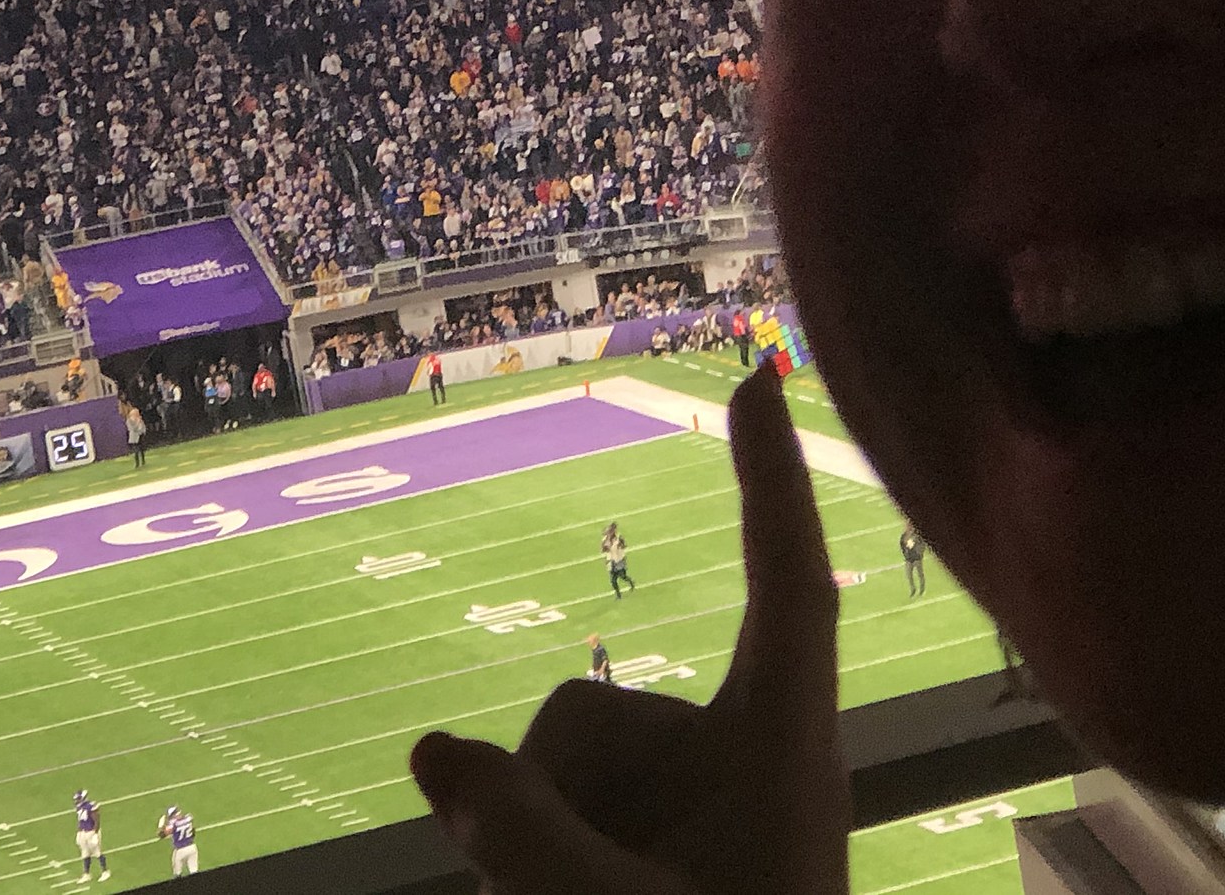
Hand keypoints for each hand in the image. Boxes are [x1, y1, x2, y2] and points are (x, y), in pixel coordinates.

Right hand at [409, 363, 848, 894]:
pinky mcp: (643, 843)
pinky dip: (521, 860)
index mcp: (784, 761)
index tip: (761, 377)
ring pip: (548, 765)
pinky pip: (537, 808)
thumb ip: (512, 826)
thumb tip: (436, 755)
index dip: (772, 481)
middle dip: (538, 796)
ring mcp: (685, 810)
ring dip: (528, 845)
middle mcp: (735, 769)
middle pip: (585, 714)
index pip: (788, 588)